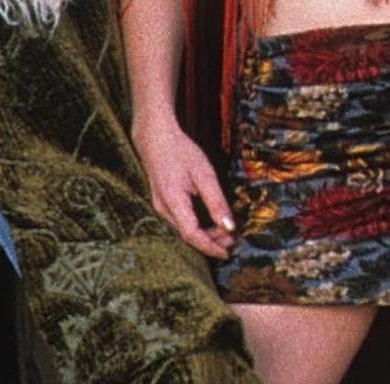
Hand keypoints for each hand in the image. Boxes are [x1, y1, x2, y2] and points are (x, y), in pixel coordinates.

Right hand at [134, 117, 234, 258]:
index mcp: (172, 202)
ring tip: (227, 232)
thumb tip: (230, 226)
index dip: (211, 247)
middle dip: (211, 241)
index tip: (229, 252)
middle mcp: (163, 209)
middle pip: (188, 235)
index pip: (192, 235)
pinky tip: (211, 221)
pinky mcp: (163, 203)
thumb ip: (216, 201)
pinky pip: (181, 221)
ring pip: (185, 229)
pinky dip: (198, 225)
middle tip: (234, 239)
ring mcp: (161, 207)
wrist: (155, 137)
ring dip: (205, 234)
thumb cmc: (181, 151)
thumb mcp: (204, 173)